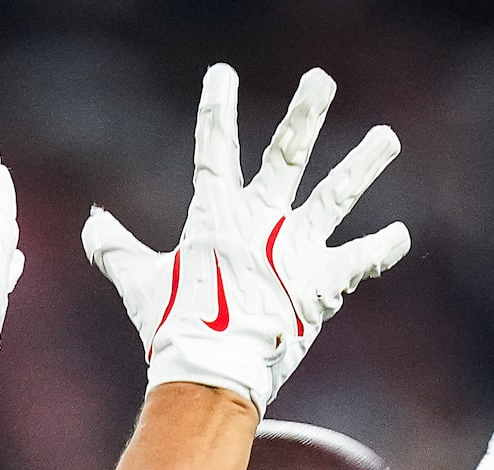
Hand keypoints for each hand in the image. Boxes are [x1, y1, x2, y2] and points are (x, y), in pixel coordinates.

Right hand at [82, 65, 407, 413]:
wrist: (212, 370)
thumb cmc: (173, 327)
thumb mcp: (139, 283)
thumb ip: (115, 249)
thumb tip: (92, 225)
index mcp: (217, 216)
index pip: (215, 151)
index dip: (217, 111)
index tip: (223, 74)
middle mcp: (262, 223)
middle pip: (287, 155)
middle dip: (305, 115)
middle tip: (321, 79)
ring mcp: (296, 251)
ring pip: (336, 196)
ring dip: (362, 164)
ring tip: (388, 137)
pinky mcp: (321, 284)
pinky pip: (358, 262)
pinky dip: (380, 250)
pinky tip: (401, 234)